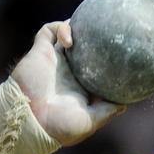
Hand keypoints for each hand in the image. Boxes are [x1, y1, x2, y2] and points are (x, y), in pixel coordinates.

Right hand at [11, 21, 125, 145]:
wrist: (28, 120)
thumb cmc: (58, 126)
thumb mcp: (90, 122)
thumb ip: (107, 111)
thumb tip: (125, 104)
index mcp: (81, 85)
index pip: (97, 67)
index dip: (108, 59)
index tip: (123, 53)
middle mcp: (69, 70)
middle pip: (84, 46)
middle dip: (94, 35)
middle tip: (111, 29)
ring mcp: (55, 59)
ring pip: (68, 33)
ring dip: (78, 26)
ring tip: (91, 26)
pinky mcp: (41, 51)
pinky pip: (50, 30)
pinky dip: (61, 28)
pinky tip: (70, 41)